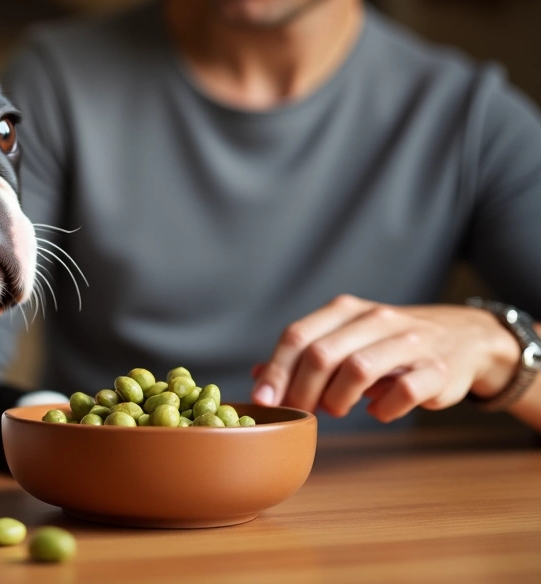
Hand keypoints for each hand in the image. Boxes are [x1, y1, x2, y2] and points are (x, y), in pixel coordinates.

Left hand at [250, 294, 519, 422]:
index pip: (298, 335)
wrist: (462, 338)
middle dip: (302, 390)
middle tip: (301, 412)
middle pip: (322, 354)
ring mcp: (409, 342)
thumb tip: (258, 376)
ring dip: (338, 398)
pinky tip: (377, 411)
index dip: (275, 370)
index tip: (263, 400)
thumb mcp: (346, 339)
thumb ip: (304, 356)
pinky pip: (404, 392)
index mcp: (345, 310)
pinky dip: (383, 409)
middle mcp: (375, 319)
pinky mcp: (438, 369)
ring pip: (359, 369)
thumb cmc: (389, 344)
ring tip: (337, 409)